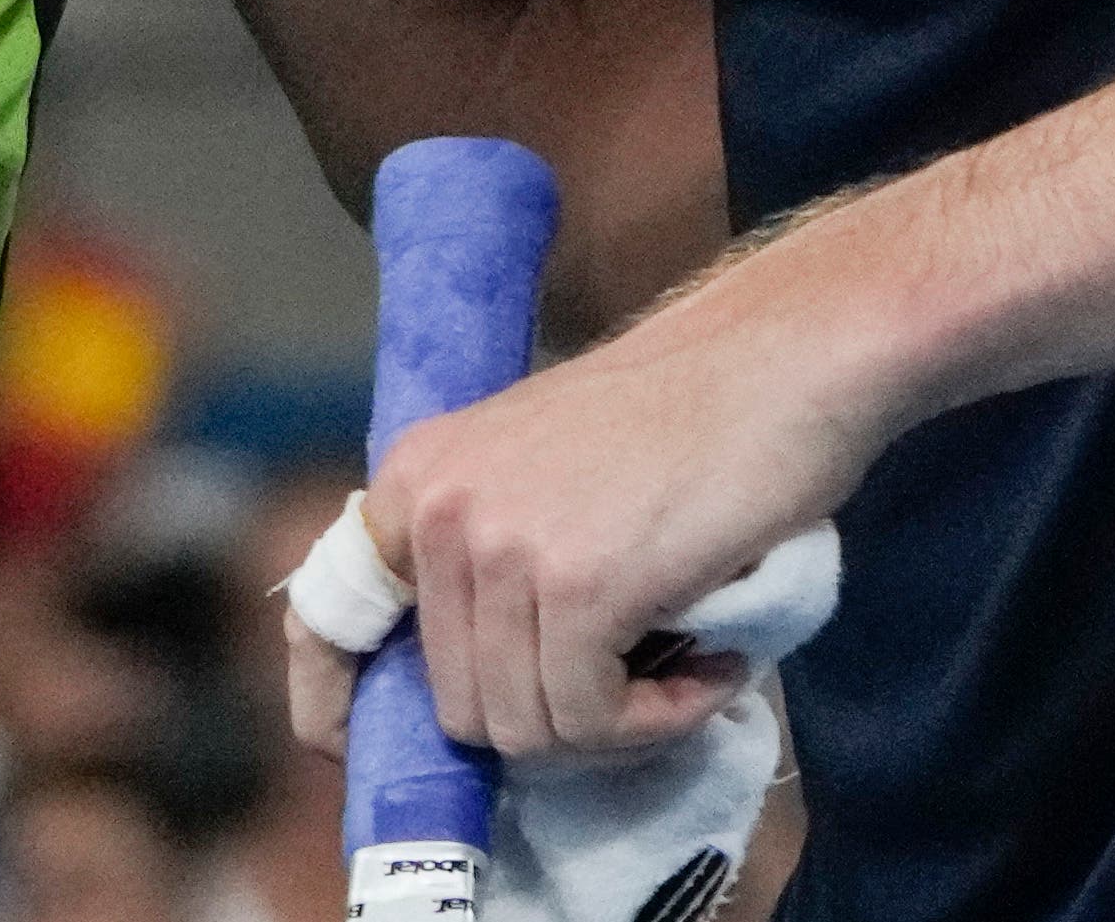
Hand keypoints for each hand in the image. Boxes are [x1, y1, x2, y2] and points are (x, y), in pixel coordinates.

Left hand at [357, 288, 879, 760]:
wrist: (786, 358)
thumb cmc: (690, 413)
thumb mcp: (542, 464)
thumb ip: (492, 549)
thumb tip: (473, 687)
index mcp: (418, 476)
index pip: (328, 619)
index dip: (331, 705)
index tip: (353, 755)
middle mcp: (439, 509)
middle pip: (457, 705)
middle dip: (550, 717)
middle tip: (638, 681)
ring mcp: (502, 547)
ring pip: (525, 728)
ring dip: (615, 726)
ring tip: (686, 665)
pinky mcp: (577, 587)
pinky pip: (591, 721)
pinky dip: (659, 719)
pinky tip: (711, 666)